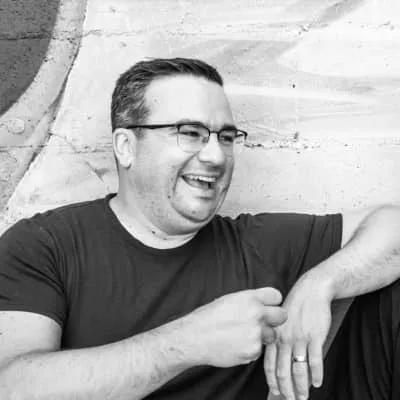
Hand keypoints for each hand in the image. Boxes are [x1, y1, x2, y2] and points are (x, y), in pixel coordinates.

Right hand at [181, 287, 286, 367]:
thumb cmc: (209, 317)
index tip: (267, 307)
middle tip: (262, 323)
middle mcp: (256, 314)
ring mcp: (256, 334)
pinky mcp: (253, 351)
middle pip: (282, 315)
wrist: (194, 337)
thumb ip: (250, 301)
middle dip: (274, 319)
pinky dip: (251, 349)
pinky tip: (236, 345)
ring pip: (272, 335)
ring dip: (262, 337)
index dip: (272, 302)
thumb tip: (264, 304)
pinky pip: (260, 350)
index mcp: (250, 298)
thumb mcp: (230, 300)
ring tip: (243, 335)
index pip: (276, 296)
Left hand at [264, 273, 332, 399]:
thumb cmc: (294, 308)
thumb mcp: (279, 321)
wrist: (311, 291)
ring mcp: (300, 338)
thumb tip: (276, 361)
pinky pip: (315, 360)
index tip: (274, 392)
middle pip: (283, 370)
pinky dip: (317, 374)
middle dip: (286, 389)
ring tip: (304, 397)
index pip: (269, 363)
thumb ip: (276, 339)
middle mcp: (285, 338)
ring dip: (301, 386)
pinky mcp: (315, 336)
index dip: (272, 380)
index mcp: (274, 335)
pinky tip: (318, 383)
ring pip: (299, 369)